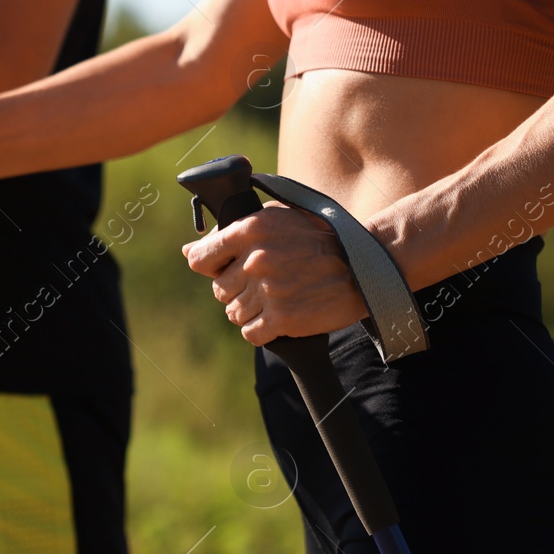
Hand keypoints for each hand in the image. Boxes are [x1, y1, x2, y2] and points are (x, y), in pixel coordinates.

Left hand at [181, 203, 367, 344]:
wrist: (363, 267)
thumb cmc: (319, 239)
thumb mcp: (278, 219)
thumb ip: (232, 231)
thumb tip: (189, 250)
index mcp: (251, 229)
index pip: (201, 259)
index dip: (211, 267)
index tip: (226, 269)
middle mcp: (256, 259)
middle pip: (220, 290)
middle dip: (239, 290)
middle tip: (267, 284)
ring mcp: (268, 290)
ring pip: (233, 313)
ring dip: (252, 312)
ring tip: (278, 299)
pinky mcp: (282, 319)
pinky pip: (250, 333)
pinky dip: (262, 330)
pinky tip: (280, 317)